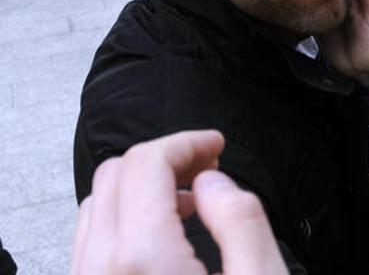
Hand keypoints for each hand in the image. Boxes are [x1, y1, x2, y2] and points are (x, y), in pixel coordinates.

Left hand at [69, 130, 287, 274]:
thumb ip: (241, 222)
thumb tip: (214, 182)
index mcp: (144, 260)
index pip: (145, 164)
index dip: (186, 141)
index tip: (214, 144)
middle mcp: (101, 270)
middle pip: (113, 175)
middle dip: (165, 158)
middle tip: (207, 164)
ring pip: (96, 204)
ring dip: (143, 186)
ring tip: (191, 196)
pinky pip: (91, 240)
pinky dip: (126, 217)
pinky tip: (166, 230)